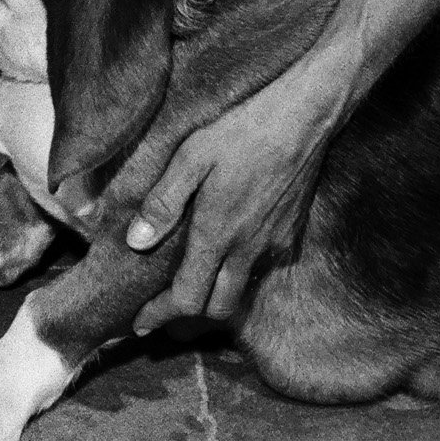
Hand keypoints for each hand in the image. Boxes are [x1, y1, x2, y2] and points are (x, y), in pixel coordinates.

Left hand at [111, 63, 344, 332]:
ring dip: (214, 301)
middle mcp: (249, 248)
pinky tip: (226, 259)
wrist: (304, 117)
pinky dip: (240, 276)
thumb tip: (135, 241)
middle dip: (186, 320)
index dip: (159, 316)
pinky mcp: (291, 235)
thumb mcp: (191, 156)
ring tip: (188, 294)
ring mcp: (274, 244)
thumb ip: (163, 201)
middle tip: (159, 318)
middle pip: (218, 309)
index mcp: (218, 233)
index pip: (188, 298)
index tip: (138, 323)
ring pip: (243, 292)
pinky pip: (262, 269)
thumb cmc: (242, 130)